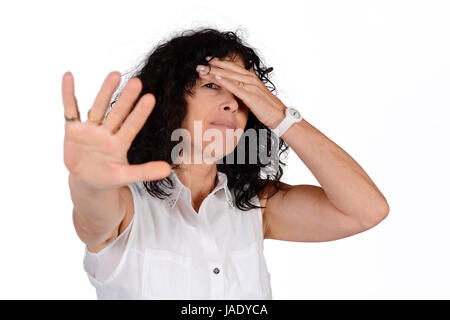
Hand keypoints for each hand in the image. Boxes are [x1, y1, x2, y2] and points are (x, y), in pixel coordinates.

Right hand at [62, 71, 170, 190]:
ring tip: (115, 74)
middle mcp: (107, 132)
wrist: (87, 181)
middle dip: (126, 98)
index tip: (150, 97)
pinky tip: (69, 76)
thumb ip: (145, 172)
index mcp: (120, 143)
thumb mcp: (126, 176)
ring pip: (98, 107)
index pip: (132, 125)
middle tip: (137, 81)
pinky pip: (70, 109)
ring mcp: (91, 128)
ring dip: (105, 92)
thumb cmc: (108, 177)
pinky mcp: (73, 128)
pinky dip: (68, 94)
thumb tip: (168, 169)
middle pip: (117, 113)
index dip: (140, 113)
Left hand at [196, 57, 285, 128]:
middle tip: (200, 63)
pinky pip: (235, 87)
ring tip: (202, 69)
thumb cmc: (268, 108)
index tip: (208, 60)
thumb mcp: (255, 95)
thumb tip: (237, 88)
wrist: (280, 116)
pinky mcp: (250, 96)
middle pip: (229, 69)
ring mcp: (251, 86)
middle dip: (213, 66)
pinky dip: (225, 81)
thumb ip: (246, 90)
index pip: (233, 67)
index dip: (220, 63)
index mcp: (251, 78)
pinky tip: (215, 77)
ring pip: (229, 76)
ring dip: (214, 72)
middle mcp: (251, 79)